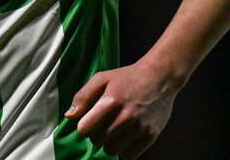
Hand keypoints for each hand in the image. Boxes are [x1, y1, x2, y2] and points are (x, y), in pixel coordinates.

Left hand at [65, 61, 179, 157]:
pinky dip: (124, 150)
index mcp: (110, 101)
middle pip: (97, 141)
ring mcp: (139, 127)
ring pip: (112, 150)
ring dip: (110, 143)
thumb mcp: (102, 78)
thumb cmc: (127, 77)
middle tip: (105, 123)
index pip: (85, 129)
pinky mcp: (150, 135)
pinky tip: (126, 137)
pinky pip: (129, 156)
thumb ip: (82, 96)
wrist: (159, 77)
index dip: (84, 126)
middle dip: (97, 134)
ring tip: (116, 130)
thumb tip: (69, 116)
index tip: (90, 120)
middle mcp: (125, 116)